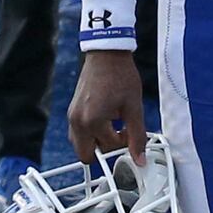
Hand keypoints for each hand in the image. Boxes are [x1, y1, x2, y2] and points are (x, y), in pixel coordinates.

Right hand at [67, 48, 148, 167]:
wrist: (106, 53)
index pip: (109, 149)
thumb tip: (140, 158)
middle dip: (104, 150)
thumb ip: (137, 136)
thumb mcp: (134, 107)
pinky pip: (78, 132)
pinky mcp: (72, 110)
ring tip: (113, 125)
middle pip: (86, 155)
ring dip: (97, 141)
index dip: (124, 144)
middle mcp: (78, 121)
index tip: (131, 133)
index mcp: (93, 121)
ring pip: (80, 144)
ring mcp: (72, 116)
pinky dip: (90, 132)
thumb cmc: (120, 75)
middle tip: (120, 136)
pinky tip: (105, 118)